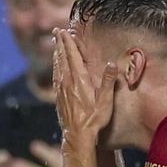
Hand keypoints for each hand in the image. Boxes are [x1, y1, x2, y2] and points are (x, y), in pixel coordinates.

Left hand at [54, 28, 118, 155]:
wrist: (77, 136)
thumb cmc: (94, 119)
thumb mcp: (105, 100)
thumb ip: (109, 81)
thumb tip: (112, 64)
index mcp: (79, 79)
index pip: (72, 55)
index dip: (68, 42)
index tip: (63, 31)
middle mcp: (67, 82)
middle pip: (62, 58)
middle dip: (59, 43)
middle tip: (55, 32)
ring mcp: (61, 90)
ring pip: (57, 67)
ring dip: (56, 54)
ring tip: (55, 45)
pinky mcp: (58, 98)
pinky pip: (55, 77)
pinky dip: (55, 67)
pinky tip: (56, 67)